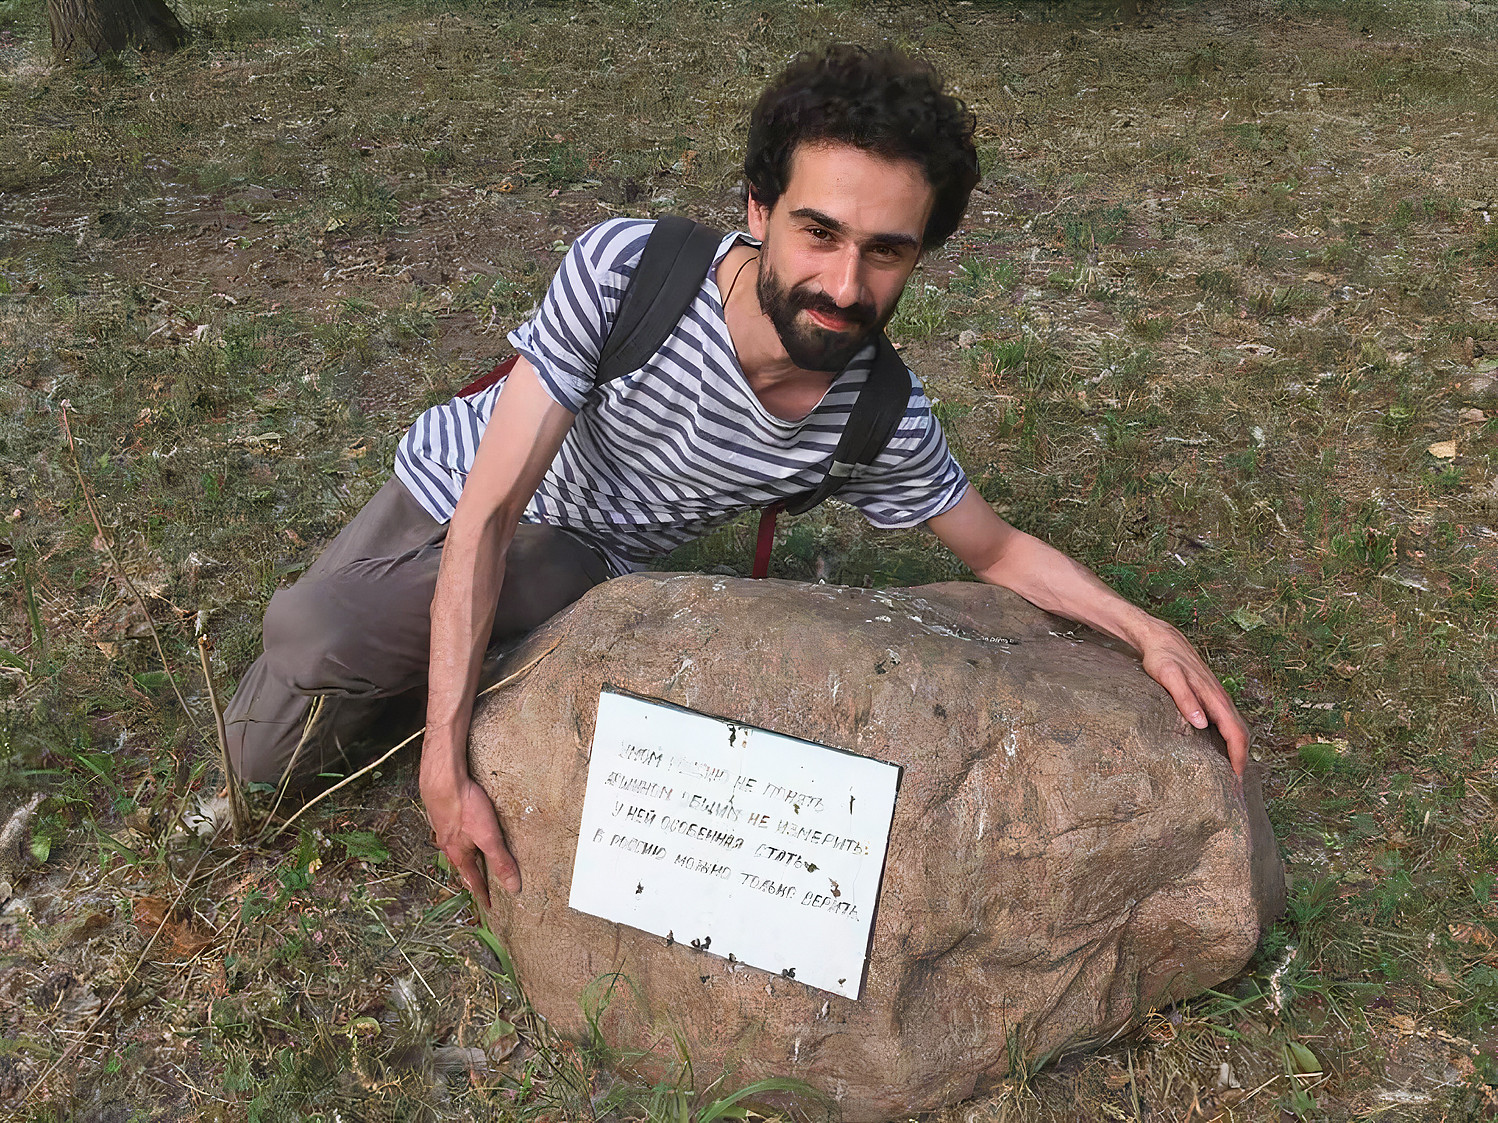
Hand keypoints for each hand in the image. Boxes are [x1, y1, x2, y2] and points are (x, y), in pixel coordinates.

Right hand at [421, 770, 520, 908]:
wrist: (442, 781)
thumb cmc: (464, 808)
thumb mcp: (488, 837)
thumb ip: (500, 861)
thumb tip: (512, 887)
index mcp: (459, 854)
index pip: (474, 880)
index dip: (483, 894)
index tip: (489, 906)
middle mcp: (448, 845)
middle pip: (462, 865)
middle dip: (472, 875)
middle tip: (479, 885)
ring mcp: (444, 829)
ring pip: (456, 848)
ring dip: (465, 855)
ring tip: (472, 858)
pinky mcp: (445, 813)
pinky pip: (454, 831)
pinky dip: (460, 837)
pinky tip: (462, 830)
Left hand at [1137, 622, 1249, 777]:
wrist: (1161, 639)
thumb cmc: (1162, 658)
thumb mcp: (1169, 677)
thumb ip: (1184, 698)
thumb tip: (1202, 723)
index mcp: (1214, 698)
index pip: (1236, 734)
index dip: (1239, 758)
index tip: (1237, 780)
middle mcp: (1220, 699)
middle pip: (1241, 734)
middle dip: (1242, 761)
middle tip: (1235, 787)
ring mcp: (1216, 698)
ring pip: (1235, 729)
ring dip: (1237, 751)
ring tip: (1230, 775)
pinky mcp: (1209, 698)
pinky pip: (1225, 723)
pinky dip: (1228, 740)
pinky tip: (1218, 751)